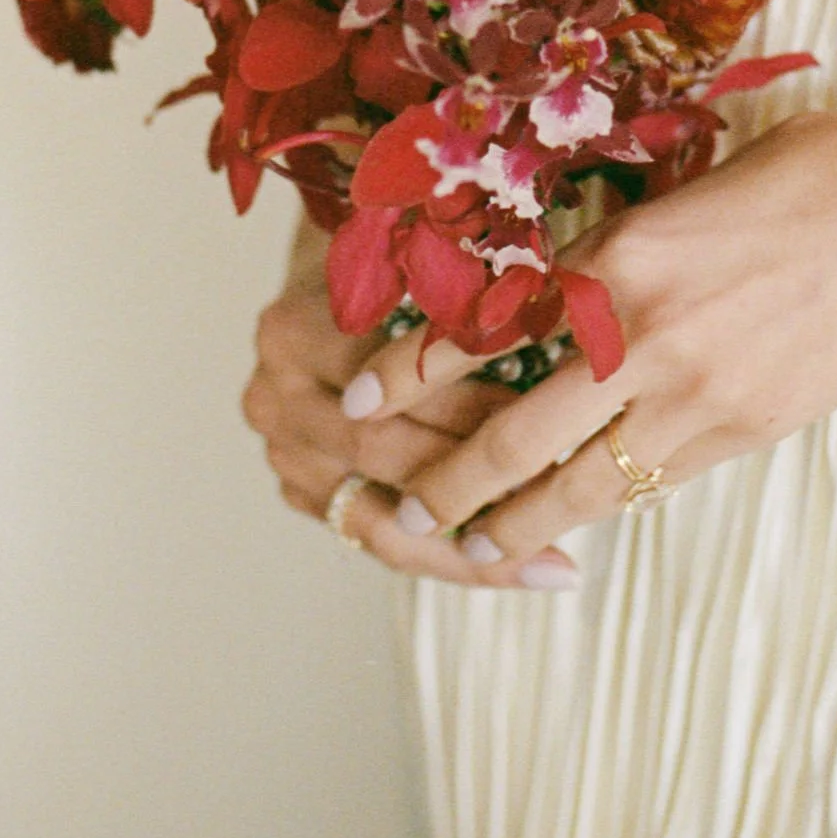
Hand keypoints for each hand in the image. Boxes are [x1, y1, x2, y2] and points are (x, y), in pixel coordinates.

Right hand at [239, 277, 582, 589]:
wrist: (333, 287)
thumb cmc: (394, 273)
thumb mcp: (416, 267)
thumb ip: (455, 300)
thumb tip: (547, 334)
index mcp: (294, 331)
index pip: (388, 382)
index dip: (470, 403)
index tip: (553, 417)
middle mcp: (273, 397)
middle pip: (383, 452)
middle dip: (477, 474)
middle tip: (563, 492)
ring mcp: (282, 453)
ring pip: (381, 522)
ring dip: (474, 542)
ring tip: (552, 561)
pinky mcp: (301, 493)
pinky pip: (380, 542)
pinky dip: (450, 559)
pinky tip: (517, 570)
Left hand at [346, 106, 836, 580]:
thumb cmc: (808, 172)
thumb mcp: (680, 192)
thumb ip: (611, 249)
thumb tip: (549, 285)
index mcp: (615, 259)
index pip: (485, 331)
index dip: (411, 373)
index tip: (357, 396)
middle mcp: (643, 338)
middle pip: (517, 434)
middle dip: (451, 483)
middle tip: (405, 508)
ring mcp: (698, 396)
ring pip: (582, 484)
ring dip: (517, 523)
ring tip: (473, 547)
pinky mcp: (748, 430)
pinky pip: (653, 482)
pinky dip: (604, 505)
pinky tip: (574, 521)